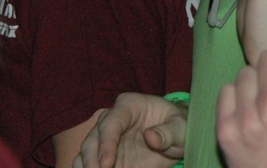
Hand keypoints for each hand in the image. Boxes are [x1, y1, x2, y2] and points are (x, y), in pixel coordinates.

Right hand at [72, 93, 186, 167]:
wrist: (175, 137)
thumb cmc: (177, 126)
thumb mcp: (180, 127)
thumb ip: (168, 132)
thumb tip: (150, 137)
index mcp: (129, 105)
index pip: (111, 122)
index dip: (106, 143)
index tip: (106, 164)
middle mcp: (111, 120)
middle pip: (92, 139)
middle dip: (91, 160)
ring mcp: (105, 139)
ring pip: (85, 153)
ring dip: (86, 167)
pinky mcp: (104, 156)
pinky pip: (88, 164)